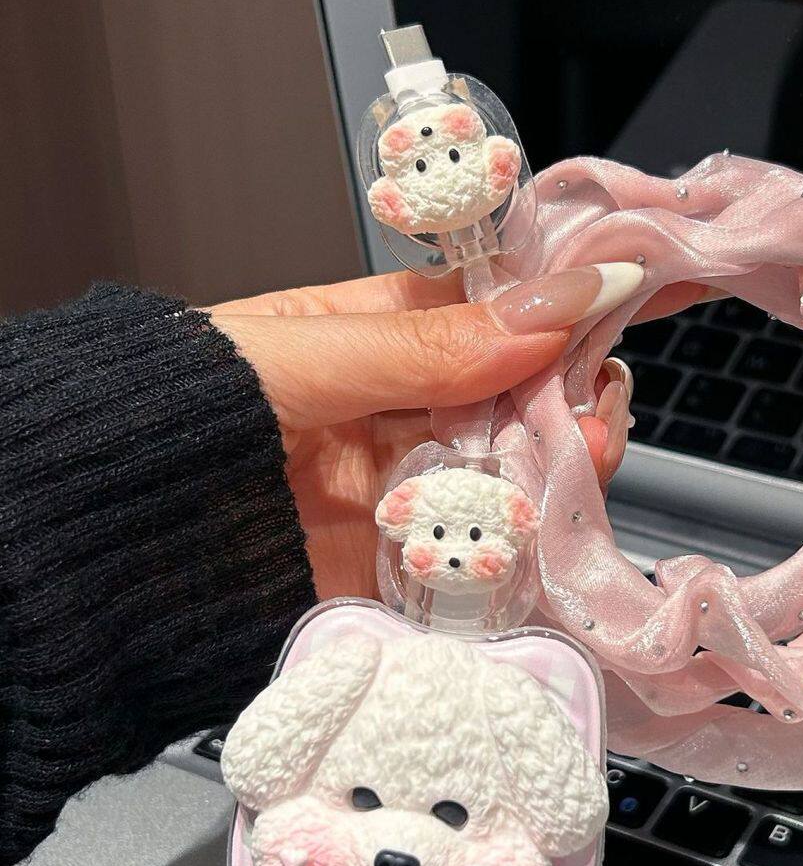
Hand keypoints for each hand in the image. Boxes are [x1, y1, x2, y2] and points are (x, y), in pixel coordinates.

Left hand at [209, 266, 707, 599]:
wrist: (112, 543)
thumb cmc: (179, 417)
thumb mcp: (305, 354)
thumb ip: (431, 342)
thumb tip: (552, 304)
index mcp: (378, 340)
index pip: (496, 312)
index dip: (565, 305)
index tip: (628, 298)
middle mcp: (405, 414)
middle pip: (524, 402)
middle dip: (573, 402)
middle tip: (596, 411)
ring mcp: (412, 493)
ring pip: (519, 478)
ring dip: (561, 473)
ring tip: (577, 466)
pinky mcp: (409, 567)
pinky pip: (484, 557)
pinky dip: (521, 551)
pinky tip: (540, 535)